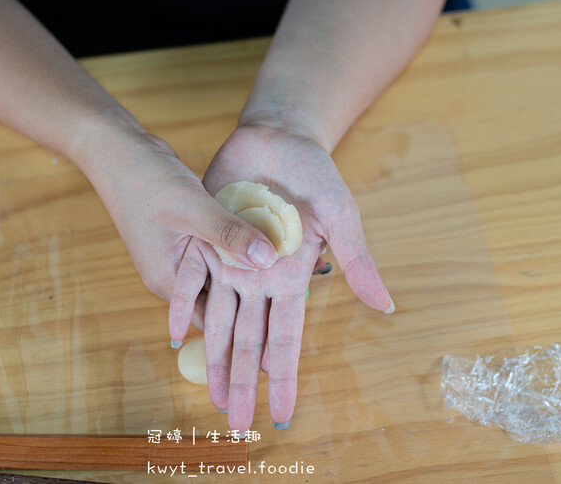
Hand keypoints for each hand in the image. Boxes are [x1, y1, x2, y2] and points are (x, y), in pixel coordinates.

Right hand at [76, 127, 277, 336]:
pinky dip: (238, 250)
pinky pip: (218, 252)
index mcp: (169, 279)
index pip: (212, 320)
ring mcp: (180, 255)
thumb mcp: (194, 209)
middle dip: (251, 305)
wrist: (121, 152)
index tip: (279, 339)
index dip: (243, 331)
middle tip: (289, 316)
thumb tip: (269, 260)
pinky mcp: (187, 237)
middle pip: (219, 301)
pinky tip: (267, 246)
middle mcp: (174, 274)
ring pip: (221, 274)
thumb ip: (230, 234)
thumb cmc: (147, 183)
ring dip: (247, 274)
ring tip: (288, 281)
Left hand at [187, 124, 393, 430]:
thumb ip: (356, 262)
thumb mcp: (341, 218)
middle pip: (248, 342)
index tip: (282, 416)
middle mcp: (259, 280)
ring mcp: (231, 263)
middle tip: (236, 422)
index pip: (286, 340)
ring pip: (217, 322)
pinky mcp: (207, 241)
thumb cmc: (316, 176)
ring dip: (214, 360)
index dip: (284, 379)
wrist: (278, 139)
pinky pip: (192, 281)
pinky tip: (174, 336)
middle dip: (242, 382)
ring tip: (209, 396)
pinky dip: (182, 307)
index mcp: (291, 280)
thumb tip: (386, 306)